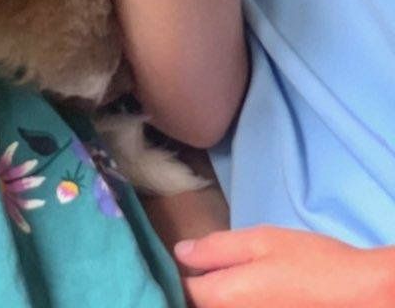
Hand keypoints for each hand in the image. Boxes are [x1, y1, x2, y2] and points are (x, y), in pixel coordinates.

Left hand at [175, 226, 394, 307]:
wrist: (361, 299)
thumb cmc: (311, 263)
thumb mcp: (261, 241)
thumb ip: (217, 248)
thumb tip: (181, 252)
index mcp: (224, 297)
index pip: (184, 289)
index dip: (184, 272)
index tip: (192, 259)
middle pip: (202, 306)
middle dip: (199, 292)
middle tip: (210, 271)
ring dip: (221, 300)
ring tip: (234, 282)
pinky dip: (243, 305)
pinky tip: (257, 297)